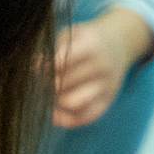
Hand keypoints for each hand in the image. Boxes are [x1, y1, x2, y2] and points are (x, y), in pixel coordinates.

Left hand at [49, 7, 153, 128]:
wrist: (119, 44)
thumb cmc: (87, 40)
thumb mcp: (72, 34)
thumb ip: (54, 48)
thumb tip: (35, 67)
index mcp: (93, 46)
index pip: (64, 61)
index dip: (47, 66)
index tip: (38, 66)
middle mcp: (103, 68)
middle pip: (65, 82)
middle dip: (48, 83)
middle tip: (41, 81)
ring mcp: (107, 87)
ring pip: (72, 102)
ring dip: (55, 100)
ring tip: (48, 93)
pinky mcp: (106, 102)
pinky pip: (84, 118)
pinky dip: (65, 119)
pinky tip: (52, 113)